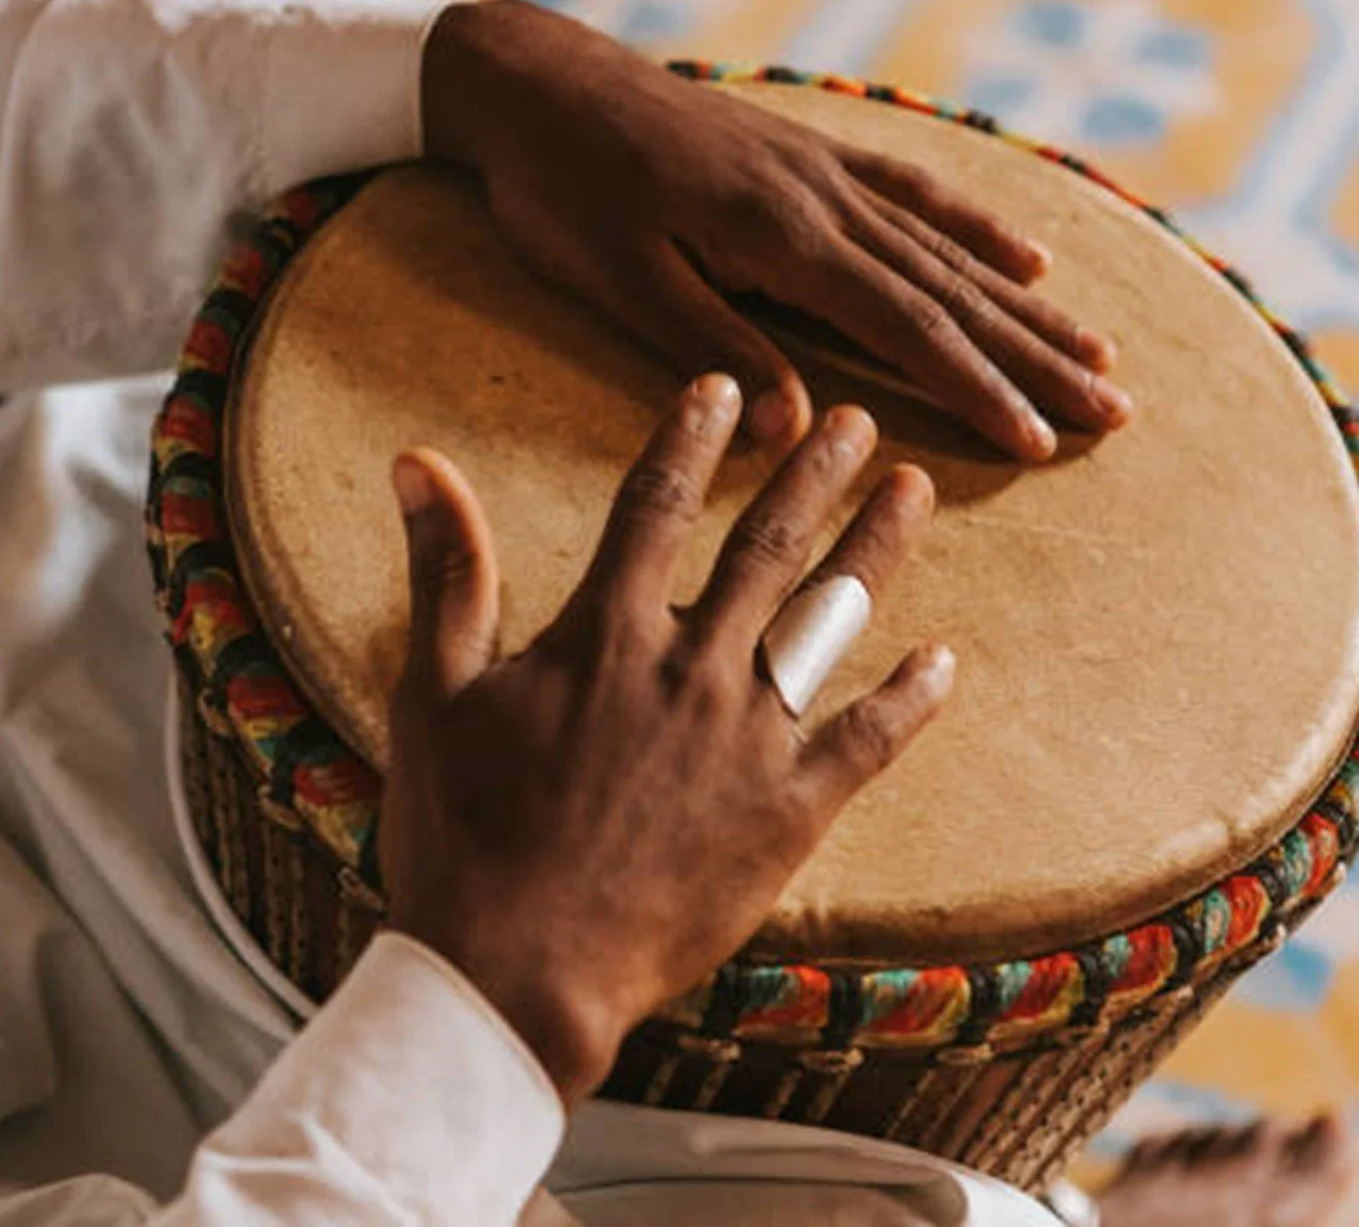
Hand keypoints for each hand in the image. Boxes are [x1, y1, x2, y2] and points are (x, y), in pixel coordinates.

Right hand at [378, 375, 954, 1103]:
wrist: (516, 970)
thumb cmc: (462, 836)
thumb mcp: (431, 693)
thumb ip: (446, 571)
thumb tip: (415, 461)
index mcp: (605, 635)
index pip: (656, 505)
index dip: (690, 439)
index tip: (725, 388)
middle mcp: (689, 667)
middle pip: (766, 544)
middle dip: (815, 472)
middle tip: (860, 419)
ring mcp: (748, 739)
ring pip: (829, 618)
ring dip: (874, 548)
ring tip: (913, 490)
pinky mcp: (787, 812)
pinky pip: (867, 741)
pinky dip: (909, 698)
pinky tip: (943, 659)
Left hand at [421, 0, 1127, 461]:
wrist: (536, 82)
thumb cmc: (563, 192)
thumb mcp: (622, 284)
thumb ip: (716, 349)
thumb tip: (805, 429)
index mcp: (782, 238)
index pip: (905, 327)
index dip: (978, 388)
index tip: (1041, 440)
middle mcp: (824, 199)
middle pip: (952, 290)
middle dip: (1036, 356)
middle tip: (1116, 409)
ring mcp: (824, 169)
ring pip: (947, 246)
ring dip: (1027, 303)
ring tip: (1100, 348)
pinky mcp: (810, 153)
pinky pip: (914, 191)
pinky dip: (974, 227)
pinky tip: (1023, 254)